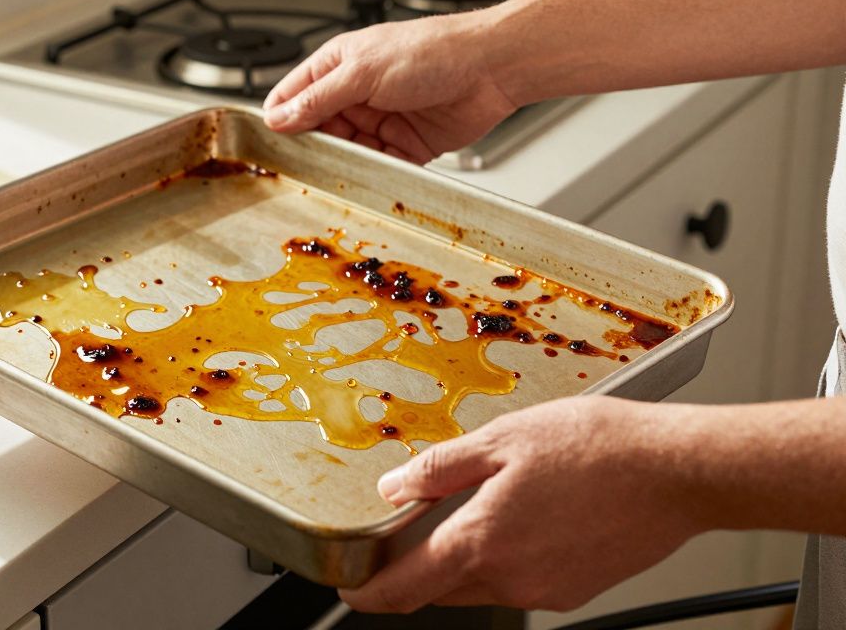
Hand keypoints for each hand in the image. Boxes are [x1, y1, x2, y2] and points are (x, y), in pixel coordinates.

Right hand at [262, 14, 519, 163]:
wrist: (491, 69)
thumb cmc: (433, 51)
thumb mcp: (363, 72)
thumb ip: (319, 98)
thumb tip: (280, 117)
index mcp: (339, 64)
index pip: (293, 94)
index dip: (279, 117)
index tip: (267, 142)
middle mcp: (357, 92)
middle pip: (318, 129)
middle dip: (312, 147)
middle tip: (302, 165)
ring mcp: (380, 119)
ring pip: (347, 151)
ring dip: (344, 162)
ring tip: (339, 171)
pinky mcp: (404, 145)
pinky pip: (379, 166)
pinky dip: (374, 174)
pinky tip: (370, 178)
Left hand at [341, 397, 703, 612]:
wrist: (679, 471)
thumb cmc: (600, 448)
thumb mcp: (503, 438)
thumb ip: (439, 469)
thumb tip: (393, 489)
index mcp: (483, 543)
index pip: (405, 587)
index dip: (369, 591)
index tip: (350, 585)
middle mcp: (513, 580)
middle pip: (441, 587)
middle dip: (417, 565)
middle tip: (408, 528)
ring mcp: (547, 590)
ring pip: (481, 584)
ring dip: (465, 557)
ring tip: (479, 504)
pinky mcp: (576, 589)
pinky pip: (521, 580)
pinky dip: (505, 556)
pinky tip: (524, 514)